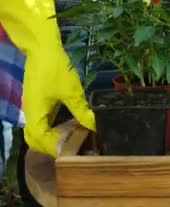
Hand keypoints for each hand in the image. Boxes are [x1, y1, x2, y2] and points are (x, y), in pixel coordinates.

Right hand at [0, 0, 95, 157]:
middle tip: (71, 151)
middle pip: (34, 139)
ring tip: (72, 142)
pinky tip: (68, 129)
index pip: (39, 139)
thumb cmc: (56, 69)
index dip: (54, 147)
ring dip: (51, 140)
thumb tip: (94, 127)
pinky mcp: (37, 103)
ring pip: (37, 132)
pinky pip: (42, 122)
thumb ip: (82, 111)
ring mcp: (33, 108)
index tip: (72, 151)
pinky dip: (51, 130)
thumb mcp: (72, 92)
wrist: (43, 49)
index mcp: (35, 112)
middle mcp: (31, 113)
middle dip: (49, 147)